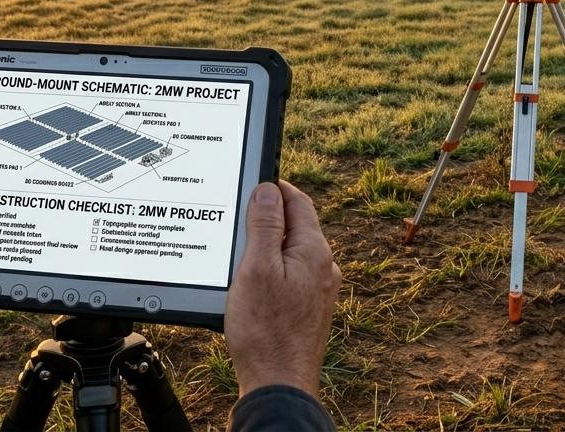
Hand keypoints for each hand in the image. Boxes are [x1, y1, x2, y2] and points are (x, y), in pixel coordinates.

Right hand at [225, 181, 340, 397]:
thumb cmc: (264, 329)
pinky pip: (293, 276)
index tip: (255, 183)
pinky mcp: (311, 310)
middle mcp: (324, 268)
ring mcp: (319, 290)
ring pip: (293, 253)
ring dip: (270, 246)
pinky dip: (274, 270)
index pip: (298, 202)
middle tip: (240, 215)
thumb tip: (269, 189)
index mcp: (314, 250)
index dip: (275, 188)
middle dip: (270, 218)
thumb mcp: (257, 267)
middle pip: (297, 226)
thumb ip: (265, 225)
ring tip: (241, 251)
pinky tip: (253, 283)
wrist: (279, 382)